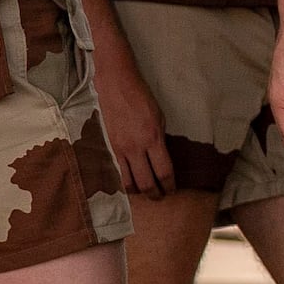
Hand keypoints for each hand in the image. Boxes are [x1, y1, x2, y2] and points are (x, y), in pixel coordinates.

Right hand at [93, 51, 175, 197]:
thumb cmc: (142, 98)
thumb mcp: (159, 118)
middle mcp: (136, 147)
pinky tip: (131, 183)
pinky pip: (118, 170)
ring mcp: (121, 149)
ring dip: (138, 191)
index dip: (169, 184)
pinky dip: (125, 180)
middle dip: (155, 194)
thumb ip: (160, 140)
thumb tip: (162, 157)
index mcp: (153, 138)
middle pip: (146, 182)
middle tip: (161, 198)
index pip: (164, 171)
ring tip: (145, 194)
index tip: (173, 190)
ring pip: (128, 181)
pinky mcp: (110, 146)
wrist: (116, 86)